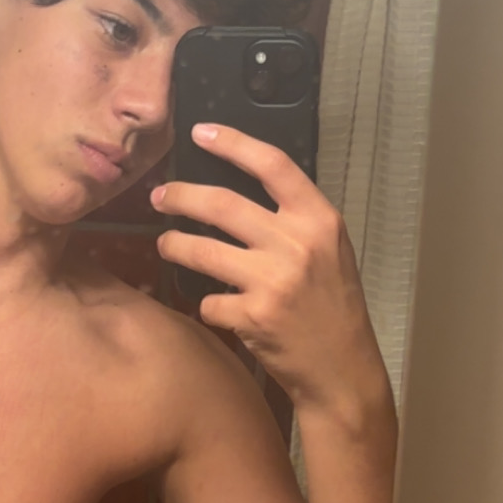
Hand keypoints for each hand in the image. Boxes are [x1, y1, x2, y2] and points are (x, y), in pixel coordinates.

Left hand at [151, 124, 386, 417]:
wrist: (342, 369)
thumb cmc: (333, 307)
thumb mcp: (329, 251)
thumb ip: (294, 220)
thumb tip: (242, 190)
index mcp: (319, 220)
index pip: (272, 165)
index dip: (232, 143)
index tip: (201, 133)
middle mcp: (296, 244)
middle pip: (221, 204)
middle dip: (180, 195)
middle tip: (160, 196)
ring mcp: (273, 281)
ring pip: (201, 250)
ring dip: (174, 244)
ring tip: (166, 243)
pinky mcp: (252, 316)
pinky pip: (208, 300)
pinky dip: (206, 303)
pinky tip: (214, 306)